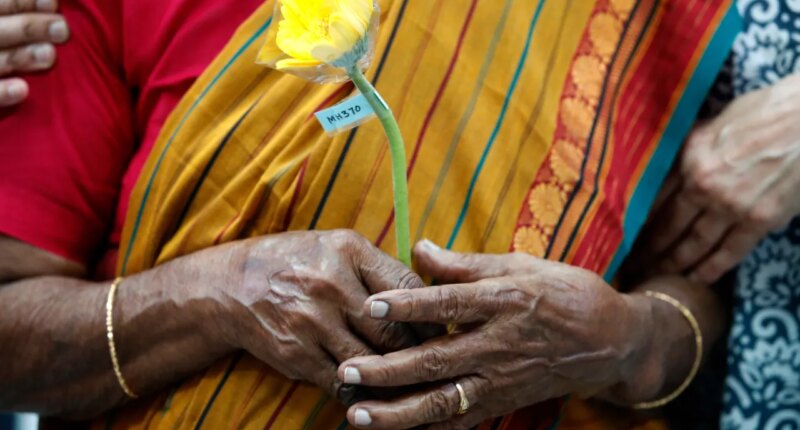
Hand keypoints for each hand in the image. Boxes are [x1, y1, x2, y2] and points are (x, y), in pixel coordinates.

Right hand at [0, 0, 68, 105]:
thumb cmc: (4, 49)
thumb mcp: (3, 30)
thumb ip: (11, 20)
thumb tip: (52, 5)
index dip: (21, 2)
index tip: (53, 3)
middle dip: (27, 27)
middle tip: (62, 29)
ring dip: (20, 56)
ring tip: (50, 55)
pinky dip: (1, 92)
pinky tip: (23, 90)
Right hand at [210, 230, 424, 405]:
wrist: (233, 285)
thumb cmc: (296, 263)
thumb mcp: (336, 247)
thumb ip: (378, 269)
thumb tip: (427, 299)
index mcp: (349, 251)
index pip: (408, 285)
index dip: (429, 312)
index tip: (440, 326)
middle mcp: (332, 284)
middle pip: (395, 329)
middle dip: (418, 351)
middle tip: (432, 361)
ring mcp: (313, 322)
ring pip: (373, 361)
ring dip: (393, 376)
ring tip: (409, 382)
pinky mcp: (297, 354)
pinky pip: (342, 381)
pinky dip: (361, 389)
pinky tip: (371, 390)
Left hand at [335, 241, 655, 428]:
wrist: (610, 340)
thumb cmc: (562, 293)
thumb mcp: (519, 266)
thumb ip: (465, 263)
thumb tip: (418, 248)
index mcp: (503, 302)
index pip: (448, 304)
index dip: (408, 304)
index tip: (370, 305)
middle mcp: (498, 345)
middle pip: (436, 361)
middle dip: (387, 370)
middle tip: (346, 372)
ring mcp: (500, 381)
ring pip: (443, 402)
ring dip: (397, 412)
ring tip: (357, 415)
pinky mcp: (501, 404)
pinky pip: (460, 422)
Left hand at [636, 73, 799, 283]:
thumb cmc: (765, 111)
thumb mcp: (713, 123)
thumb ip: (690, 149)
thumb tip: (670, 165)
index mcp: (688, 157)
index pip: (652, 197)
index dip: (636, 219)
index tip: (623, 234)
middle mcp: (703, 183)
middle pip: (667, 224)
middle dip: (648, 248)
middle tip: (631, 265)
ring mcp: (731, 204)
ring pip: (694, 242)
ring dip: (673, 263)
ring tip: (656, 277)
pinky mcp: (759, 219)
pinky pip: (730, 250)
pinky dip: (711, 268)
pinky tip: (695, 279)